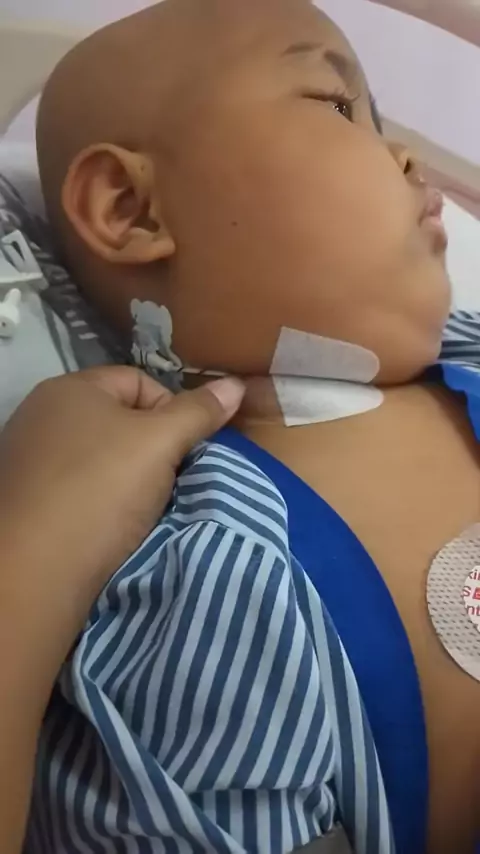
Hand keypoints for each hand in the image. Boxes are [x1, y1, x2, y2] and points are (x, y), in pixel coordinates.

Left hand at [0, 367, 244, 634]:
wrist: (34, 571)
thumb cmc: (100, 490)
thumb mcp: (160, 444)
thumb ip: (198, 412)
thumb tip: (235, 384)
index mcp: (69, 389)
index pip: (139, 382)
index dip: (174, 410)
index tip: (188, 449)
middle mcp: (43, 417)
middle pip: (120, 421)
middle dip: (154, 449)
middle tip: (173, 479)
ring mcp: (30, 461)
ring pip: (102, 460)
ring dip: (131, 480)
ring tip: (148, 508)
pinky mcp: (28, 502)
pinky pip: (80, 491)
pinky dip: (103, 504)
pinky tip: (115, 527)